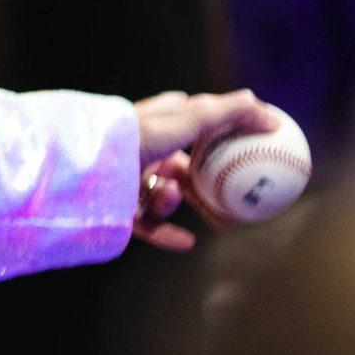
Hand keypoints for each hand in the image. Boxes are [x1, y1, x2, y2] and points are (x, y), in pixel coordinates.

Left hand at [129, 90, 280, 250]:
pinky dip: (167, 233)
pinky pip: (147, 224)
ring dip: (194, 205)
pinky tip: (187, 242)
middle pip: (185, 166)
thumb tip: (268, 112)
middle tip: (243, 197)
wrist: (86, 168)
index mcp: (157, 124)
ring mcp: (130, 179)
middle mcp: (144, 149)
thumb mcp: (187, 120)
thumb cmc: (137, 135)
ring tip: (222, 222)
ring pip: (168, 196)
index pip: (194, 121)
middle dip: (213, 181)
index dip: (222, 130)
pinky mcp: (118, 208)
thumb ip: (226, 115)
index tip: (251, 144)